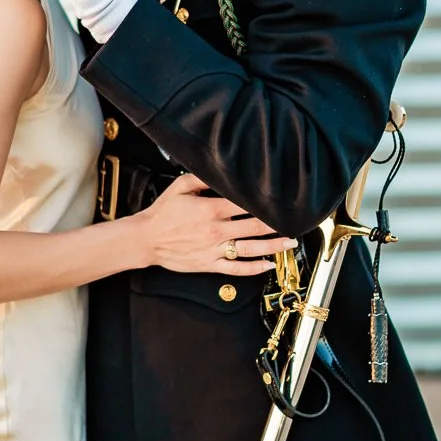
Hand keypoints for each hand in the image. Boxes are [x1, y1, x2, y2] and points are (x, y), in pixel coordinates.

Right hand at [131, 174, 297, 275]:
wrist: (146, 240)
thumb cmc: (162, 212)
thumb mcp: (179, 187)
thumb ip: (202, 178)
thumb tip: (221, 171)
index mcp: (210, 210)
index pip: (245, 205)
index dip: (264, 202)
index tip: (280, 199)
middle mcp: (215, 231)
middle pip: (254, 227)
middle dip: (276, 224)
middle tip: (294, 220)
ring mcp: (214, 250)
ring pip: (250, 249)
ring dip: (272, 246)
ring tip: (289, 243)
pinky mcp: (210, 265)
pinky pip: (236, 269)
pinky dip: (253, 269)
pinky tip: (268, 265)